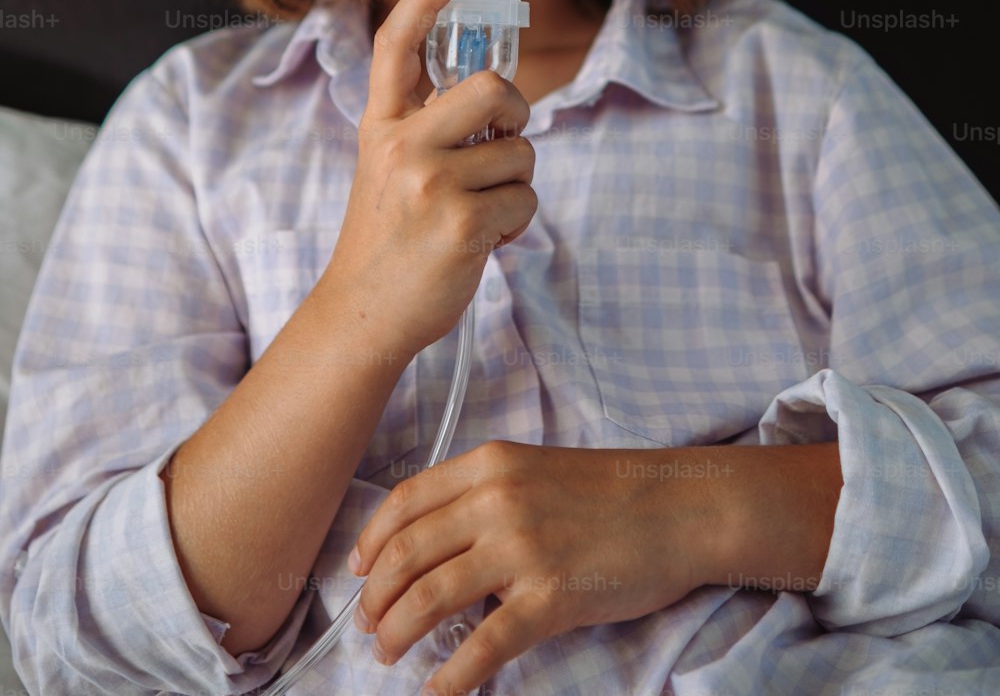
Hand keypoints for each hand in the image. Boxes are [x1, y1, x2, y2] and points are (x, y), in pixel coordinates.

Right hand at [321, 0, 537, 358]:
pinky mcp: (461, 221)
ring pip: (521, 152)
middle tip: (504, 139)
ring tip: (480, 213)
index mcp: (382, 126)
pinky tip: (482, 242)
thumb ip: (427, 128)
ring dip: (516, 186)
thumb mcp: (387, 168)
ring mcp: (431, 181)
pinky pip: (525, 200)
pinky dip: (517, 225)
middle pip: (493, 86)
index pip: (397, 46)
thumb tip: (496, 100)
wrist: (363, 313)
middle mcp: (402, 144)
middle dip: (518, 113)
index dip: (426, 0)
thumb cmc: (388, 240)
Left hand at [348, 440, 717, 694]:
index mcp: (490, 465)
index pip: (404, 502)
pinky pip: (484, 644)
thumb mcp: (535, 470)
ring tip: (390, 655)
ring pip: (430, 597)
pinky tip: (435, 691)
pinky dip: (450, 675)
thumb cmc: (610, 491)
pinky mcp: (551, 596)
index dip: (370, 542)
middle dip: (375, 597)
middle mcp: (497, 500)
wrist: (679, 506)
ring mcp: (523, 548)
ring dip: (398, 633)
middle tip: (368, 626)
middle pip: (406, 553)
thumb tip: (434, 541)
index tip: (356, 572)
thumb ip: (483, 495)